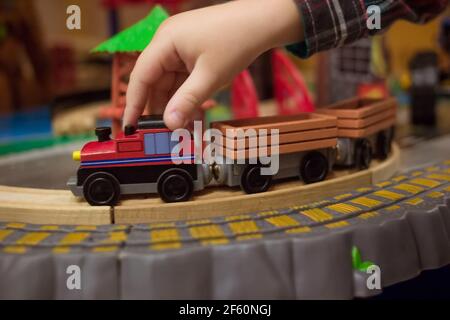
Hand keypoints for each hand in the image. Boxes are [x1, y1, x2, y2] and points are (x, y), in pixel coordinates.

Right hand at [124, 0, 302, 129]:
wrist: (262, 21)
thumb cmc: (236, 41)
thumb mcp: (210, 77)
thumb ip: (187, 102)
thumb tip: (169, 125)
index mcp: (165, 41)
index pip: (140, 77)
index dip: (133, 104)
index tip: (129, 127)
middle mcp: (167, 42)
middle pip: (154, 81)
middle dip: (159, 107)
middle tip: (162, 133)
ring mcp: (180, 46)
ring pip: (169, 82)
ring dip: (175, 104)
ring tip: (181, 127)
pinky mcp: (191, 52)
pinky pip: (182, 78)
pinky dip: (186, 95)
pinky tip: (191, 113)